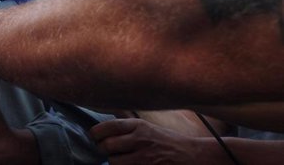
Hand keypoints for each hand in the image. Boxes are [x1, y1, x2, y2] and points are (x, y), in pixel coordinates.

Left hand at [90, 118, 205, 164]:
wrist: (192, 156)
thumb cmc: (167, 141)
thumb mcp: (148, 126)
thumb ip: (127, 126)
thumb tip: (104, 125)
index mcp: (139, 126)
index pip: (109, 126)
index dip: (96, 132)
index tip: (93, 136)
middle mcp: (140, 140)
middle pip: (107, 146)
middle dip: (103, 149)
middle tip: (105, 149)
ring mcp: (144, 158)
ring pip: (114, 162)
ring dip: (113, 161)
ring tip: (119, 158)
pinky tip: (129, 163)